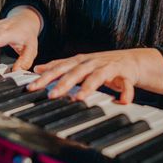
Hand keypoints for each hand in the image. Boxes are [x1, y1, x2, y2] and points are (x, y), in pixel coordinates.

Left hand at [28, 48, 162, 103]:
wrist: (130, 61)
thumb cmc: (101, 65)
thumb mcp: (79, 64)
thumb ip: (60, 66)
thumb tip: (38, 69)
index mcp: (79, 61)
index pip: (59, 67)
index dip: (45, 76)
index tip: (32, 86)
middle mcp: (91, 62)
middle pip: (74, 72)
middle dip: (62, 83)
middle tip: (51, 94)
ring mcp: (107, 67)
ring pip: (96, 77)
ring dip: (87, 87)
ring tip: (79, 98)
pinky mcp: (124, 74)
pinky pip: (124, 84)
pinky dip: (124, 92)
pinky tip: (120, 101)